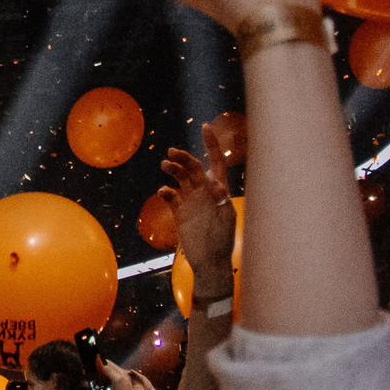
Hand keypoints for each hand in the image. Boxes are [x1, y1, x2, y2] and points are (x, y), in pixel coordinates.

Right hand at [162, 126, 235, 288]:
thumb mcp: (225, 219)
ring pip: (180, 177)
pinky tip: (163, 193)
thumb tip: (215, 183)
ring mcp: (191, 200)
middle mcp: (204, 191)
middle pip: (194, 167)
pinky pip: (170, 195)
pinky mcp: (179, 212)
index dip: (211, 144)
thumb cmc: (222, 241)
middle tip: (172, 153)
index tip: (205, 127)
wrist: (209, 262)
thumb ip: (221, 200)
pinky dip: (165, 191)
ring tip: (165, 165)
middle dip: (184, 157)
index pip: (216, 161)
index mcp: (219, 190)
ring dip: (173, 169)